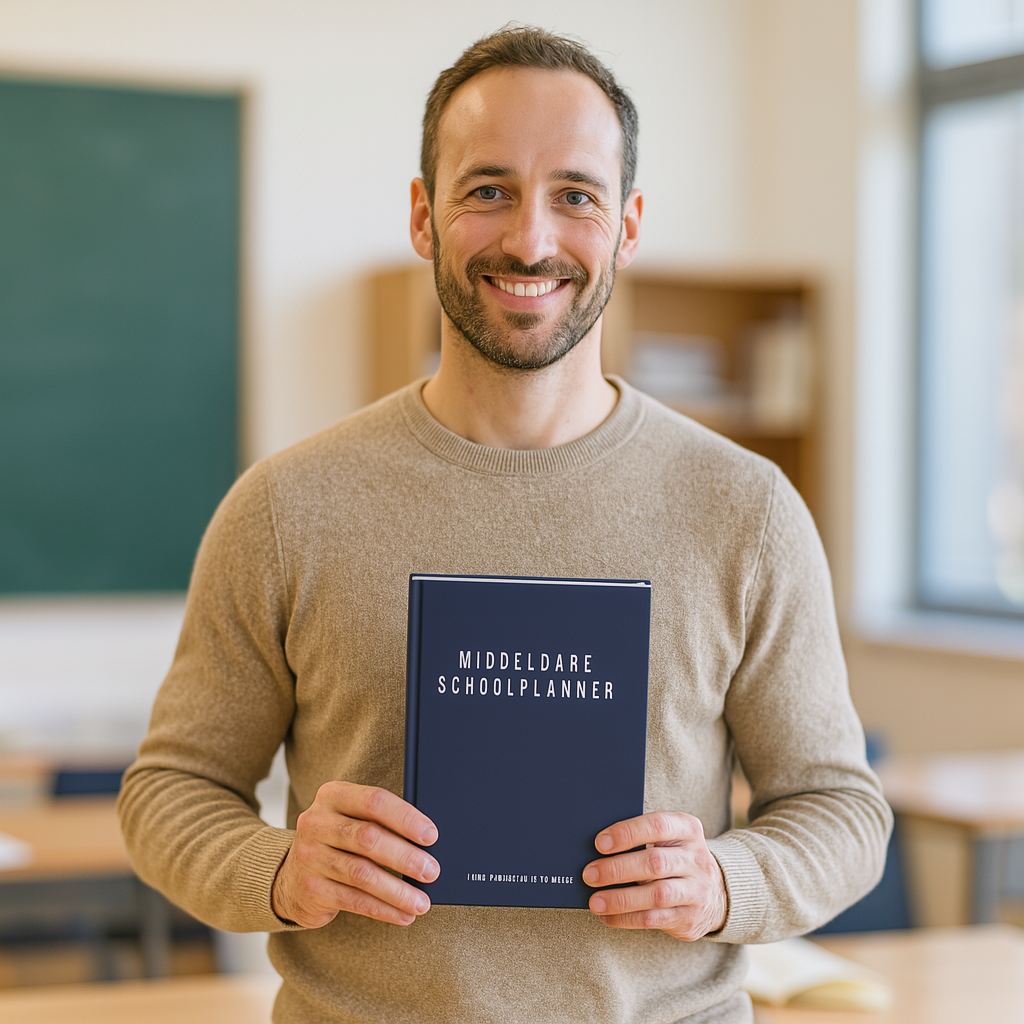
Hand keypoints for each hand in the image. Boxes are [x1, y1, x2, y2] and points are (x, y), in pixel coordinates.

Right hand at [271, 781, 438, 928]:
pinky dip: (383, 909)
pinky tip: (403, 914)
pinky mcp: (311, 889)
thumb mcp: (352, 820)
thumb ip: (381, 822)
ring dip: (397, 890)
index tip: (431, 835)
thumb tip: (428, 841)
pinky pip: (354, 900)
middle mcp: (316, 822)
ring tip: (422, 901)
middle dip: (405, 856)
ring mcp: (310, 856)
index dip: (405, 818)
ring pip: (362, 873)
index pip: (374, 801)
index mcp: (333, 795)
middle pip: (368, 838)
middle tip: (431, 871)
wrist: (291, 878)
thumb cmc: (338, 843)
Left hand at [582, 811, 726, 940]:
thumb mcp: (668, 840)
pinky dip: (626, 918)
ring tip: (594, 901)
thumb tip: (594, 849)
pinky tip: (607, 916)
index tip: (599, 843)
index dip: (627, 833)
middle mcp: (696, 859)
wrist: (714, 893)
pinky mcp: (689, 918)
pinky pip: (654, 919)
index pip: (657, 826)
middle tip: (589, 875)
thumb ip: (641, 838)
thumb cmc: (675, 858)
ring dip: (620, 899)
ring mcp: (697, 891)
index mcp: (688, 830)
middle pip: (655, 863)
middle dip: (617, 869)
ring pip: (656, 895)